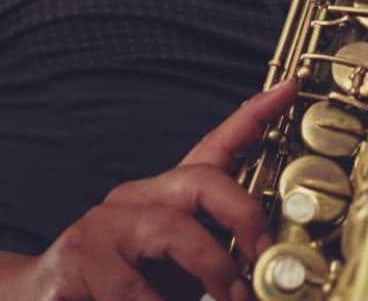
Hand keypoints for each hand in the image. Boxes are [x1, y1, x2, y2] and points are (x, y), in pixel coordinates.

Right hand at [2, 81, 297, 300]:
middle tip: (264, 259)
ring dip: (213, 270)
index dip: (254, 116)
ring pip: (173, 229)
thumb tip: (269, 261)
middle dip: (245, 217)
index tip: (289, 88)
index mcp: (164, 196)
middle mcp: (134, 198)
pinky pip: (133, 285)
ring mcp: (103, 224)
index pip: (215, 145)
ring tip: (233, 300)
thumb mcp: (182, 265)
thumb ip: (219, 253)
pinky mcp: (78, 259)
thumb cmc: (124, 287)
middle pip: (203, 181)